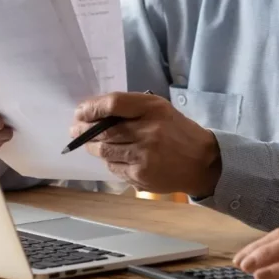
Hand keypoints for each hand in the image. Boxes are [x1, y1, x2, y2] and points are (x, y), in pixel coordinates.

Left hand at [71, 91, 219, 195]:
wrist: (202, 162)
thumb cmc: (178, 131)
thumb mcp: (161, 110)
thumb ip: (132, 109)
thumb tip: (95, 112)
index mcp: (153, 109)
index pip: (113, 104)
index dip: (91, 108)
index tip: (80, 112)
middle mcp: (148, 131)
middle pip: (104, 130)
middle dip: (84, 130)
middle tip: (75, 130)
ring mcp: (143, 155)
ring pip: (104, 151)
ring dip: (93, 147)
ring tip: (90, 144)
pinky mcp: (141, 174)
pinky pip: (114, 167)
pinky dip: (110, 162)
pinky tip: (114, 158)